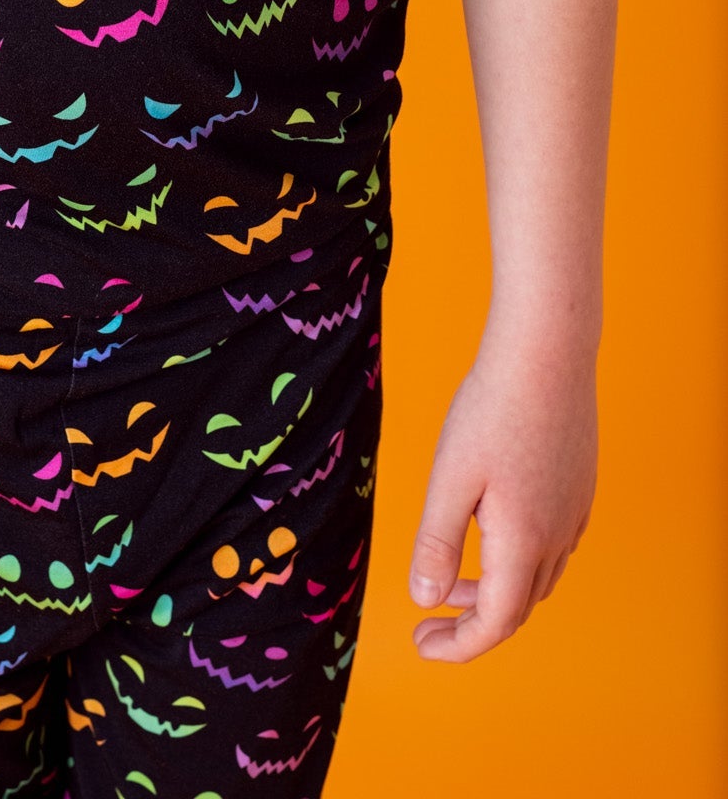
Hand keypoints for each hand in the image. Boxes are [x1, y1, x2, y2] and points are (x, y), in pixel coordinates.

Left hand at [407, 334, 597, 660]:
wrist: (547, 354)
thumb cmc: (493, 409)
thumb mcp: (450, 478)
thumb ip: (437, 543)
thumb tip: (424, 599)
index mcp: (524, 543)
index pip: (495, 622)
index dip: (458, 645)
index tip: (421, 645)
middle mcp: (558, 537)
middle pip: (517, 606)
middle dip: (471, 619)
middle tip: (428, 615)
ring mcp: (574, 513)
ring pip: (536, 577)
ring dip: (494, 589)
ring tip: (450, 576)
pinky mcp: (579, 489)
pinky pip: (551, 546)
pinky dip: (516, 560)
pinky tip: (488, 530)